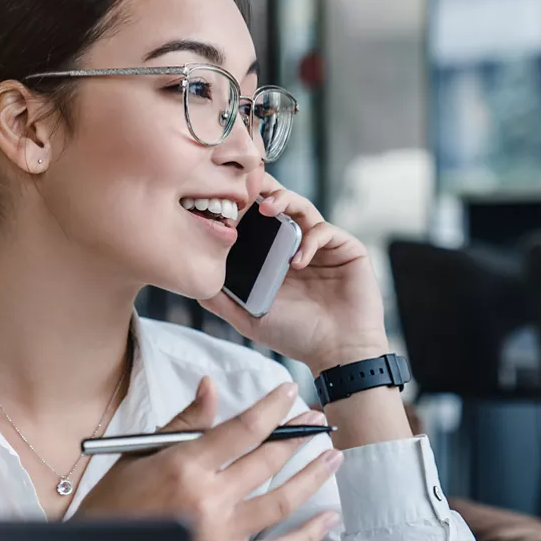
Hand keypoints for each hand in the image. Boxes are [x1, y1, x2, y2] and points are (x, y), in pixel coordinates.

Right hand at [74, 377, 342, 540]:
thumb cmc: (114, 506)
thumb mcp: (139, 456)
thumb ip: (184, 424)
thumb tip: (211, 387)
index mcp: (184, 467)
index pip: (242, 429)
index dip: (271, 408)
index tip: (288, 392)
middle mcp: (207, 499)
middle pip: (267, 461)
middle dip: (297, 437)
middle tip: (315, 420)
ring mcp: (220, 534)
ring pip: (281, 501)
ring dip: (313, 476)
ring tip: (333, 456)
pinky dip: (308, 536)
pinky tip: (328, 517)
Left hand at [200, 173, 389, 372]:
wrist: (338, 354)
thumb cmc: (297, 337)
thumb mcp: (250, 318)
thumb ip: (222, 301)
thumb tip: (193, 282)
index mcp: (277, 256)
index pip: (259, 221)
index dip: (245, 205)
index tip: (225, 198)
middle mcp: (299, 246)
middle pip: (282, 205)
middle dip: (264, 191)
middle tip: (248, 187)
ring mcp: (324, 247)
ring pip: (304, 208)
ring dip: (285, 201)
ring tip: (268, 209)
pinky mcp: (347, 249)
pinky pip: (326, 231)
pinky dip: (309, 239)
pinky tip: (298, 260)